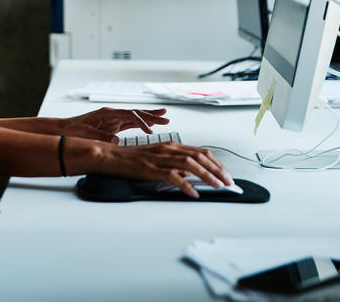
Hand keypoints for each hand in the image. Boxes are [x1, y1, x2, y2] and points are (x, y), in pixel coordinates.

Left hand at [62, 107, 169, 142]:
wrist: (65, 129)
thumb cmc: (74, 130)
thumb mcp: (86, 134)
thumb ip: (101, 136)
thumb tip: (116, 140)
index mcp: (107, 113)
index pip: (129, 115)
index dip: (140, 121)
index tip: (150, 129)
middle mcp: (113, 114)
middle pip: (135, 113)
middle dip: (151, 115)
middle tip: (166, 117)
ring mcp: (114, 119)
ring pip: (135, 117)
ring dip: (149, 118)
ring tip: (163, 118)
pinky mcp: (113, 125)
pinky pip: (130, 124)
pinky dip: (140, 124)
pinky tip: (149, 126)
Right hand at [96, 142, 231, 197]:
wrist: (111, 157)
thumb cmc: (132, 159)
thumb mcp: (157, 158)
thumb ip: (174, 164)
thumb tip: (190, 175)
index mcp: (171, 145)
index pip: (200, 151)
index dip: (215, 162)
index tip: (224, 173)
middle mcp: (168, 149)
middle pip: (199, 156)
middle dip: (217, 170)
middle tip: (228, 181)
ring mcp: (160, 158)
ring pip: (190, 164)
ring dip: (207, 176)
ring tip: (217, 186)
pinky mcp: (151, 168)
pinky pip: (173, 176)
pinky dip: (186, 185)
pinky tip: (193, 193)